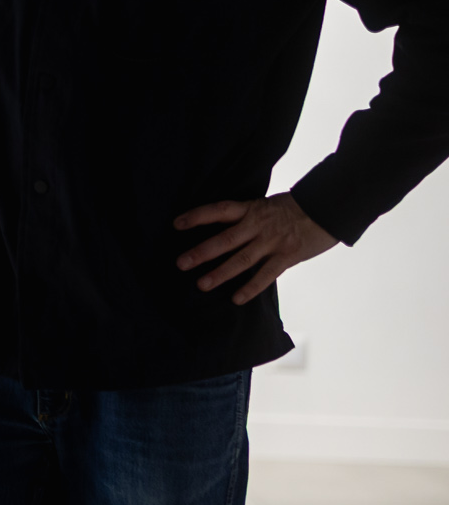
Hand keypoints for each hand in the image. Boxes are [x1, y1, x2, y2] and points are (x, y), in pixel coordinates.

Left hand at [174, 193, 337, 304]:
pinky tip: (236, 298)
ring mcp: (272, 242)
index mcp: (251, 209)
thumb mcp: (266, 206)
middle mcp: (258, 225)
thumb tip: (222, 228)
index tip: (176, 224)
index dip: (197, 216)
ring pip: (242, 260)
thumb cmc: (295, 208)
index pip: (218, 210)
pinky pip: (266, 275)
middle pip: (225, 239)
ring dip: (221, 273)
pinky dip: (251, 287)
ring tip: (202, 284)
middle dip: (202, 252)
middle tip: (180, 263)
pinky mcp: (288, 256)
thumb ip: (246, 217)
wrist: (329, 208)